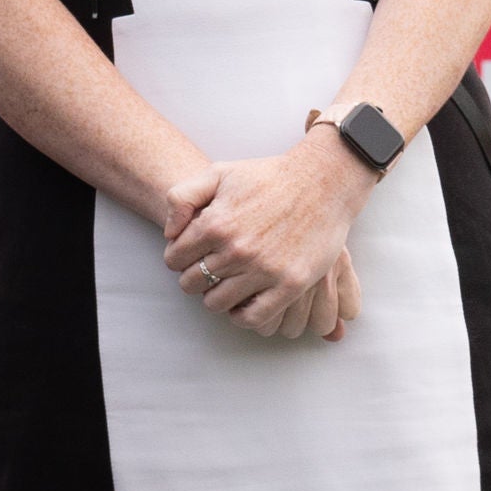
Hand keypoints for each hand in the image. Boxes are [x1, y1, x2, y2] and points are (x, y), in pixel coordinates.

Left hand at [160, 137, 372, 340]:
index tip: (189, 256)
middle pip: (192, 283)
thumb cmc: (267, 177)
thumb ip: (182, 197)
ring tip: (223, 286)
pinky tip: (242, 303)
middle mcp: (236, 250)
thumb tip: (169, 234)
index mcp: (215, 224)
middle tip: (206, 271)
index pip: (174, 259)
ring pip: (217, 304)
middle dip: (193, 278)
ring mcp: (264, 270)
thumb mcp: (218, 173)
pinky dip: (242, 317)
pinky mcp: (290, 285)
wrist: (321, 183)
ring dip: (215, 298)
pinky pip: (254, 317)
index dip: (177, 258)